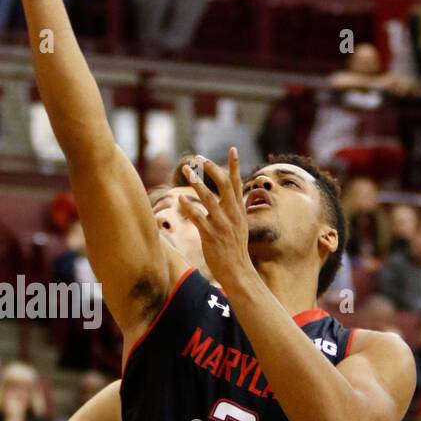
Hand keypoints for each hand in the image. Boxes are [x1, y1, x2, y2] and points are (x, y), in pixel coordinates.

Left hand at [178, 149, 252, 289]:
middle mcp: (232, 214)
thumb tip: (232, 196)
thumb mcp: (240, 226)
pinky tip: (180, 199)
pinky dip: (189, 207)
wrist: (239, 271)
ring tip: (186, 170)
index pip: (238, 183)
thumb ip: (235, 209)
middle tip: (199, 158)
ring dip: (196, 183)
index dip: (235, 165)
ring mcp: (222, 225)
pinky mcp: (211, 236)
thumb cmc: (236, 249)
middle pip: (224, 185)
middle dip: (212, 170)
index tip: (232, 148)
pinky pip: (198, 218)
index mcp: (239, 210)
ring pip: (209, 199)